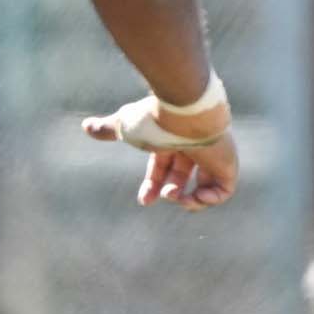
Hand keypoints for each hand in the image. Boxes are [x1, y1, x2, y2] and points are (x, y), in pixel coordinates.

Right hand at [81, 91, 238, 211]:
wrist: (187, 112)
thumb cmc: (156, 118)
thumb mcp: (126, 127)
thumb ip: (108, 129)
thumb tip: (85, 127)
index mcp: (171, 138)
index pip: (162, 166)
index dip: (153, 184)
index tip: (144, 201)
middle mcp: (192, 147)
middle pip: (181, 177)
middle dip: (170, 192)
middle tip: (163, 195)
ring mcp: (212, 155)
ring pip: (205, 186)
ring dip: (189, 200)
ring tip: (178, 196)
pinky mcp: (227, 164)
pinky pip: (225, 190)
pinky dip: (210, 200)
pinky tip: (195, 196)